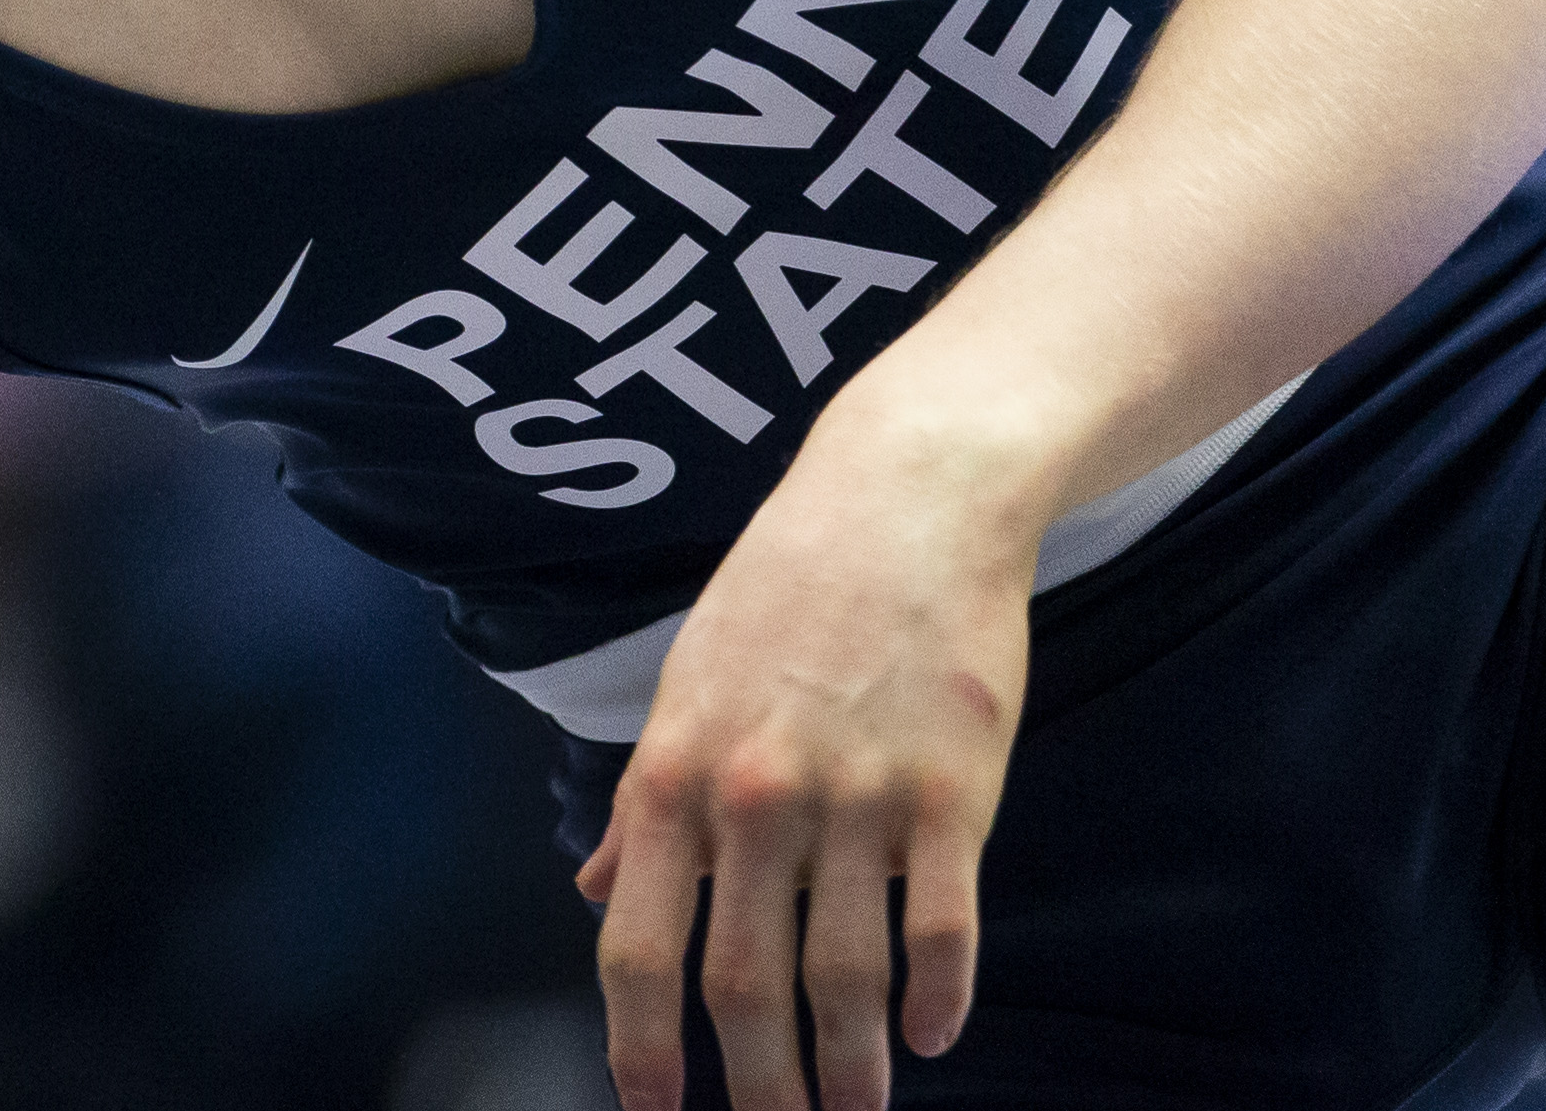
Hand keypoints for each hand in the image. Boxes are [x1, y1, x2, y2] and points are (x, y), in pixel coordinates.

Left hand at [577, 406, 1040, 1110]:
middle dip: (756, 1084)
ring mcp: (856, 797)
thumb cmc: (787, 585)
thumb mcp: (686, 680)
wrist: (907, 493)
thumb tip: (594, 892)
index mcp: (676, 771)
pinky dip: (938, 997)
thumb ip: (644, 802)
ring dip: (851, 1068)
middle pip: (742, 984)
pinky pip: (942, 926)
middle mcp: (756, 796)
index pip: (637, 944)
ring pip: (845, 976)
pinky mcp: (951, 791)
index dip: (640, 1047)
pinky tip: (934, 1035)